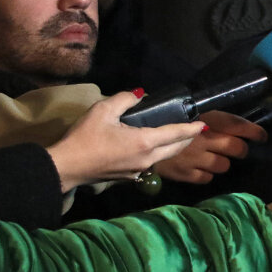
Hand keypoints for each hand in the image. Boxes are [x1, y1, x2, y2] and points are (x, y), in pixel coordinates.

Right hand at [45, 91, 204, 191]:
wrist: (68, 167)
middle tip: (193, 128)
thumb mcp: (103, 110)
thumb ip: (125, 99)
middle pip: (176, 148)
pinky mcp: (130, 177)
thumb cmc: (84, 137)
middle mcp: (148, 159)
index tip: (203, 124)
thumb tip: (140, 95)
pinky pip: (151, 163)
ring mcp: (139, 171)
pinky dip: (158, 153)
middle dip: (187, 138)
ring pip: (165, 157)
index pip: (176, 134)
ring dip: (173, 146)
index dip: (192, 128)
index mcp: (145, 142)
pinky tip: (152, 146)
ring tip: (176, 135)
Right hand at [151, 110, 266, 184]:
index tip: (262, 136)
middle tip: (237, 149)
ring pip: (224, 165)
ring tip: (214, 158)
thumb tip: (225, 122)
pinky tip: (200, 168)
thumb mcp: (181, 111)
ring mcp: (195, 158)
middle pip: (236, 147)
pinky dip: (207, 173)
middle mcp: (203, 138)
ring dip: (223, 162)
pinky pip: (207, 178)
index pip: (237, 124)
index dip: (254, 131)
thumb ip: (204, 117)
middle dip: (240, 149)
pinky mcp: (185, 174)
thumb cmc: (158, 120)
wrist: (132, 139)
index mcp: (203, 118)